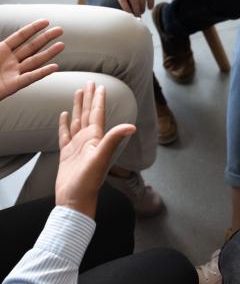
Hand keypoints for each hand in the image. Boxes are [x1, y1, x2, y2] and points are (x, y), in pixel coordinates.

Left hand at [0, 19, 63, 100]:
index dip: (33, 28)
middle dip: (46, 38)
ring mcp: (13, 73)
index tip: (46, 21)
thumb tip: (5, 37)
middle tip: (60, 30)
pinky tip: (54, 67)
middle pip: (31, 47)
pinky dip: (43, 73)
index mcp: (0, 51)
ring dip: (49, 53)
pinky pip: (30, 78)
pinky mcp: (13, 86)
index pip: (20, 37)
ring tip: (62, 45)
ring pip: (35, 61)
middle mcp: (9, 61)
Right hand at [56, 82, 135, 218]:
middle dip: (89, 97)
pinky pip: (65, 134)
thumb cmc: (88, 182)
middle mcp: (88, 139)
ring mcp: (77, 146)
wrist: (75, 201)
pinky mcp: (67, 153)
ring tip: (77, 92)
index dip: (98, 99)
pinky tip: (64, 114)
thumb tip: (132, 126)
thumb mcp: (101, 158)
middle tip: (89, 82)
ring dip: (78, 106)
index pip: (98, 113)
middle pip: (88, 113)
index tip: (100, 85)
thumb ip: (113, 140)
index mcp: (96, 138)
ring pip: (77, 120)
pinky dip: (64, 124)